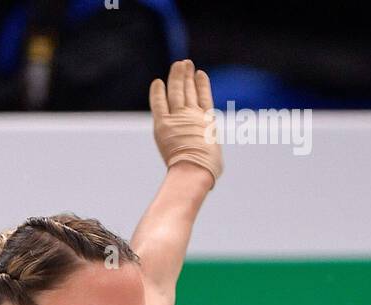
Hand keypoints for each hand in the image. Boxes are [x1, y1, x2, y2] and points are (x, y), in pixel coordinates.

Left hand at [149, 59, 221, 189]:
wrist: (194, 171)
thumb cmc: (205, 171)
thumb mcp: (212, 158)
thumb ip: (208, 154)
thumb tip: (208, 174)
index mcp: (207, 122)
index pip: (204, 98)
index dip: (201, 85)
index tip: (200, 74)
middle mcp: (194, 115)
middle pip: (189, 91)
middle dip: (187, 76)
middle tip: (185, 64)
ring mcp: (179, 117)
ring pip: (177, 92)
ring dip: (177, 77)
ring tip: (178, 65)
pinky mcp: (164, 124)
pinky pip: (160, 103)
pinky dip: (159, 92)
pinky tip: (158, 81)